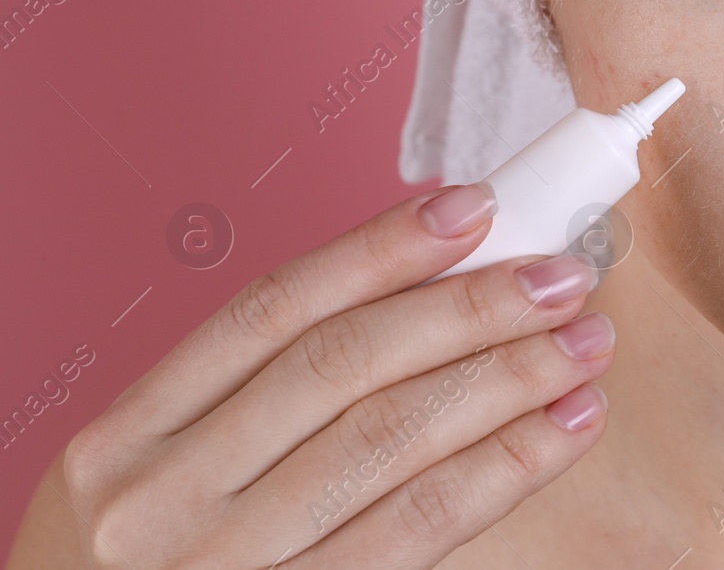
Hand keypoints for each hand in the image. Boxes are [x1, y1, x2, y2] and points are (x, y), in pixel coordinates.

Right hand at [41, 185, 613, 567]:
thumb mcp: (162, 476)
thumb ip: (263, 397)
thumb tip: (430, 290)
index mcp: (124, 438)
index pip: (270, 308)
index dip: (380, 247)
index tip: (474, 206)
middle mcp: (161, 500)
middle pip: (341, 367)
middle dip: (467, 309)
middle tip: (561, 277)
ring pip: (388, 443)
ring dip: (505, 381)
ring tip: (584, 347)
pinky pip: (415, 532)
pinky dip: (502, 470)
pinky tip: (561, 429)